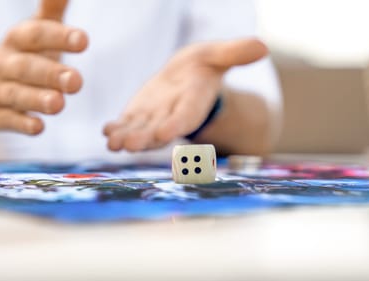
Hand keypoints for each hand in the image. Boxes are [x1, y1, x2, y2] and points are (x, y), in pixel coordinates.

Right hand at [0, 0, 87, 134]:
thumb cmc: (23, 57)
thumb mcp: (35, 32)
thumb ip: (52, 10)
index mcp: (16, 40)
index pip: (35, 34)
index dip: (58, 36)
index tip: (83, 41)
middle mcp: (3, 64)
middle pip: (26, 68)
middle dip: (51, 74)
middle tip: (77, 81)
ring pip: (16, 95)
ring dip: (37, 100)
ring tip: (59, 104)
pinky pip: (8, 120)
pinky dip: (22, 124)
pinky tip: (39, 128)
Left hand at [103, 38, 267, 151]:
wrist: (186, 79)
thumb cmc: (203, 67)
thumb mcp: (217, 55)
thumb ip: (234, 53)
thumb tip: (262, 47)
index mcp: (193, 102)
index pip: (186, 116)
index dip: (177, 124)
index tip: (166, 132)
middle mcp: (172, 116)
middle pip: (159, 130)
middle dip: (145, 139)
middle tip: (130, 146)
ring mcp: (153, 118)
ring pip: (139, 131)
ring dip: (126, 138)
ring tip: (113, 144)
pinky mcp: (137, 116)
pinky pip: (126, 124)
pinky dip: (116, 129)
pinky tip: (106, 132)